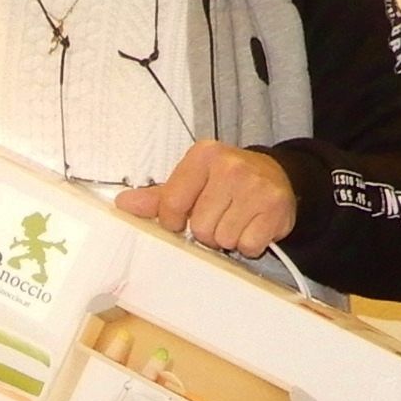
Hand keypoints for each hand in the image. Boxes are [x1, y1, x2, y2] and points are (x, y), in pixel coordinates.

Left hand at [115, 140, 295, 258]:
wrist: (278, 174)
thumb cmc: (225, 181)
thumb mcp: (192, 180)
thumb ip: (158, 197)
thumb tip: (123, 204)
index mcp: (203, 155)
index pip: (171, 203)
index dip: (174, 221)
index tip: (185, 217)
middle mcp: (230, 166)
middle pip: (200, 227)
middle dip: (207, 230)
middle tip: (220, 215)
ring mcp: (255, 187)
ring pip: (223, 239)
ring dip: (227, 238)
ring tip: (237, 219)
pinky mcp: (275, 208)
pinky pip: (248, 244)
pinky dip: (249, 243)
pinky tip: (252, 225)